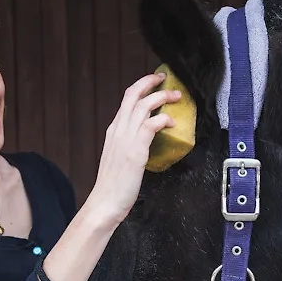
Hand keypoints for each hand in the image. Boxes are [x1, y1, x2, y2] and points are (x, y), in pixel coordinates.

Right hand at [84, 72, 180, 227]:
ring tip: (176, 96)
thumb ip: (129, 145)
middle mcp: (118, 130)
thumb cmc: (113, 185)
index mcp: (113, 131)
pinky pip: (151, 124)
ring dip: (162, 96)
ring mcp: (125, 139)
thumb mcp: (119, 157)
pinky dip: (163, 119)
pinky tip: (171, 122)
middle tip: (164, 78)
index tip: (153, 82)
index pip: (126, 100)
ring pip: (143, 105)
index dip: (140, 87)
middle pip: (133, 95)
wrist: (105, 202)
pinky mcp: (135, 150)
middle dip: (149, 82)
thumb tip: (144, 139)